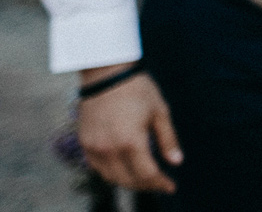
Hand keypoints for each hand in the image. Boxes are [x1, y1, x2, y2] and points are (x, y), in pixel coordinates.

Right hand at [76, 65, 180, 193]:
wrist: (107, 73)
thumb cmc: (138, 89)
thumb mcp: (160, 111)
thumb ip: (168, 139)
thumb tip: (177, 162)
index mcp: (131, 141)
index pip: (147, 174)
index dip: (160, 184)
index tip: (171, 187)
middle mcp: (109, 149)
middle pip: (128, 180)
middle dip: (146, 186)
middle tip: (160, 184)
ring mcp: (94, 147)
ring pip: (111, 177)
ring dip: (128, 182)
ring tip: (144, 179)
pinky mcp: (84, 143)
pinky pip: (97, 168)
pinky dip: (111, 173)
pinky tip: (124, 169)